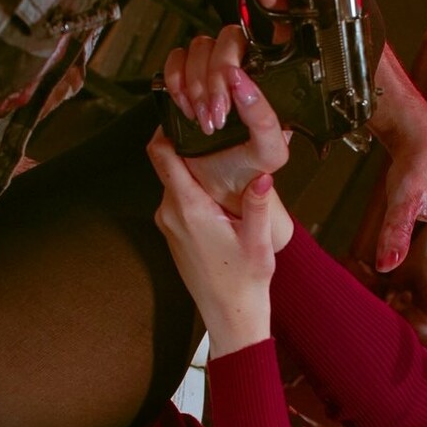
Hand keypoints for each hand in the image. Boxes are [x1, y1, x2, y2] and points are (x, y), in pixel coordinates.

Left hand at [148, 81, 289, 355]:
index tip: (184, 109)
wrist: (230, 317)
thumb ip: (260, 206)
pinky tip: (219, 188)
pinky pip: (178, 197)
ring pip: (174, 179)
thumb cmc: (245, 283)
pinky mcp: (173, 232)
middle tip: (214, 125)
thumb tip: (265, 175)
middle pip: (167, 162)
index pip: (161, 155)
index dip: (166, 127)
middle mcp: (170, 212)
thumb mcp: (259, 243)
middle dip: (188, 143)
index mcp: (189, 209)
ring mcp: (168, 223)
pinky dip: (193, 186)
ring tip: (222, 155)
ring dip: (193, 166)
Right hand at [159, 26, 290, 211]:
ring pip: (200, 47)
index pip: (274, 33)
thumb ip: (263, 117)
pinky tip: (187, 106)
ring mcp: (212, 71)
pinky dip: (176, 81)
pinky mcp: (187, 78)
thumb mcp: (269, 151)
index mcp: (271, 81)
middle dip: (217, 76)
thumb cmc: (249, 169)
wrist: (219, 187)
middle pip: (227, 39)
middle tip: (219, 110)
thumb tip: (241, 82)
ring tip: (204, 118)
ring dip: (197, 84)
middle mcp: (243, 69)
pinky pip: (175, 59)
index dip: (272, 7)